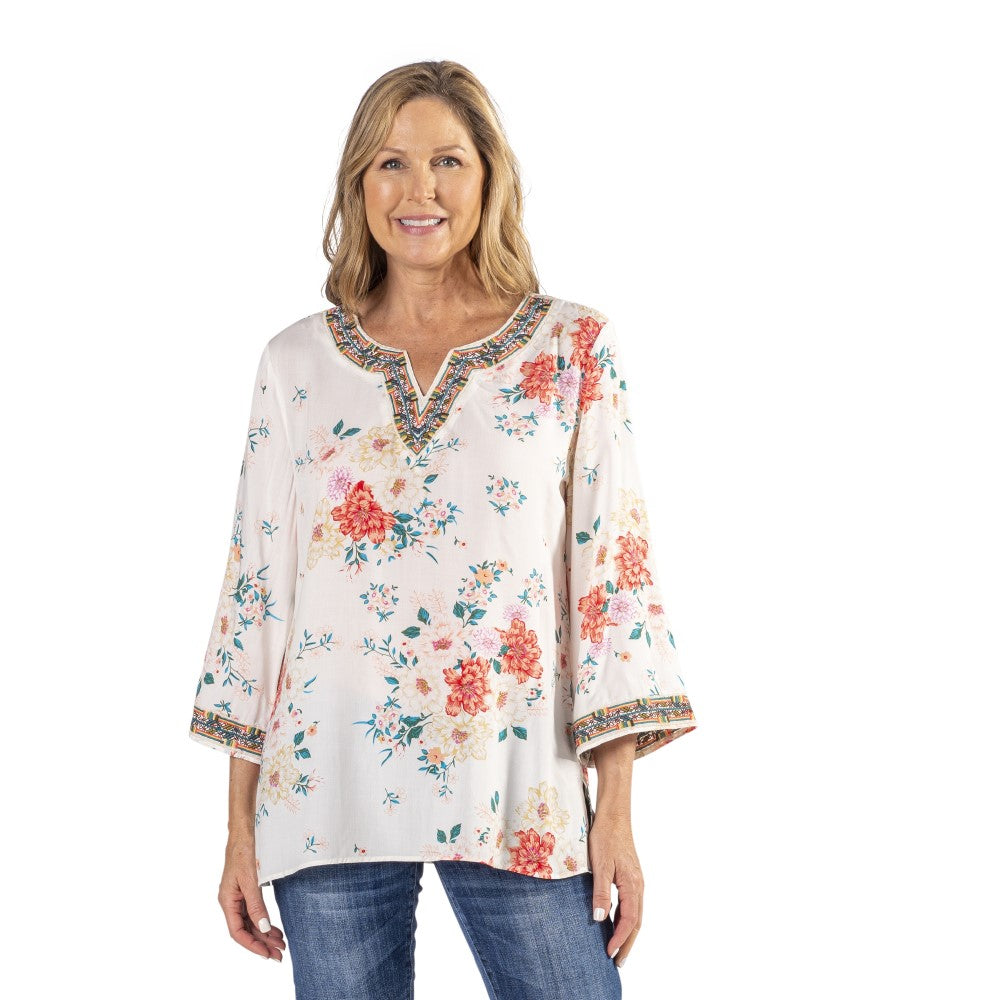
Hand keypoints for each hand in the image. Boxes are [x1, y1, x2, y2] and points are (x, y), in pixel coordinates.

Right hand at [219, 830, 285, 960]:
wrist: (246, 830)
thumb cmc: (245, 851)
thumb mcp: (251, 879)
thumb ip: (256, 905)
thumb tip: (262, 929)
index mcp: (227, 901)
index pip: (237, 932)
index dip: (253, 945)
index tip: (268, 954)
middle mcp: (230, 901)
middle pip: (245, 929)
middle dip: (262, 943)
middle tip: (280, 953)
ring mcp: (238, 896)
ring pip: (250, 922)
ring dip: (264, 933)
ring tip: (281, 943)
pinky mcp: (246, 889)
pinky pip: (254, 911)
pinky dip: (264, 921)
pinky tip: (274, 928)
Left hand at [588, 811, 642, 968]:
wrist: (614, 815)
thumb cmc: (606, 837)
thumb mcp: (600, 865)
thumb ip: (601, 892)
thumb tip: (601, 919)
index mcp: (633, 885)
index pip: (629, 921)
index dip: (619, 939)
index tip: (609, 954)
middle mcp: (639, 886)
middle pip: (636, 922)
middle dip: (627, 943)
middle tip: (617, 962)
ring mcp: (636, 881)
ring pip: (635, 914)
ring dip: (628, 933)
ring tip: (618, 948)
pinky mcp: (631, 876)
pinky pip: (632, 904)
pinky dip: (626, 919)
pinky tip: (615, 922)